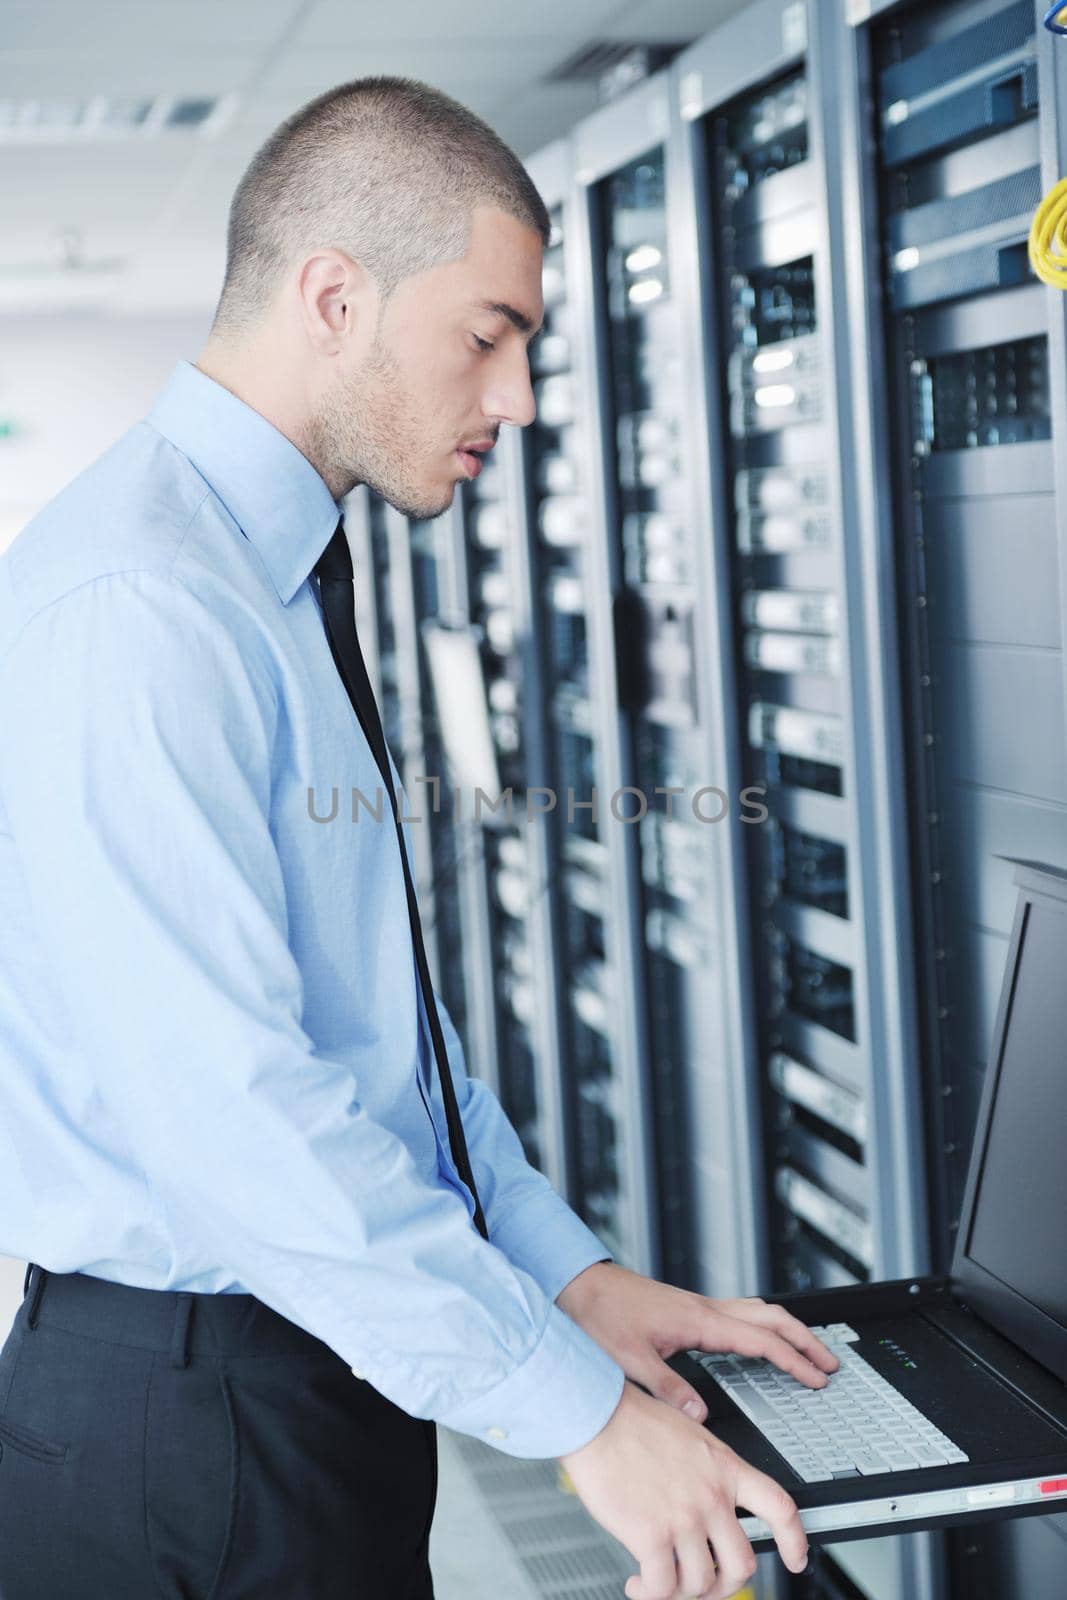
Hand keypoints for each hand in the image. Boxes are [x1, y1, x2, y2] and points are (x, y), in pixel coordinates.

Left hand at [556, 1262, 838, 1422]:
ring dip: (787, 1329)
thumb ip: (667, 1389)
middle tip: (831, 1362)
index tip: (818, 1377)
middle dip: (805, 1339)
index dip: (793, 1360)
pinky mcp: (689, 1310)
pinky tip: (761, 1343)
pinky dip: (763, 1327)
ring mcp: (699, 1307)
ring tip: (809, 1351)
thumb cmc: (600, 1317)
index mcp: (698, 1321)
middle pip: (771, 1317)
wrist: (579, 1287)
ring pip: (758, 1311)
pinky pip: (740, 1314)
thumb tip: (701, 1417)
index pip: (760, 1340)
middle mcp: (704, 1309)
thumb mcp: (631, 1360)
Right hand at [560, 1380, 808, 1599]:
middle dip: (724, 1585)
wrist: (596, 1415)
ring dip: (680, 1591)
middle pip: (742, 1563)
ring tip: (658, 1581)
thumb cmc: (631, 1420)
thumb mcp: (689, 1434)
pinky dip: (649, 1595)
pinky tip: (637, 1583)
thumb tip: (705, 1498)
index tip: (796, 1559)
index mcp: (725, 1467)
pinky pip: (662, 1588)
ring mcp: (685, 1518)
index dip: (794, 1540)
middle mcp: (712, 1496)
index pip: (779, 1508)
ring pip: (702, 1583)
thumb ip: (706, 1469)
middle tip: (704, 1585)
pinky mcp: (652, 1536)